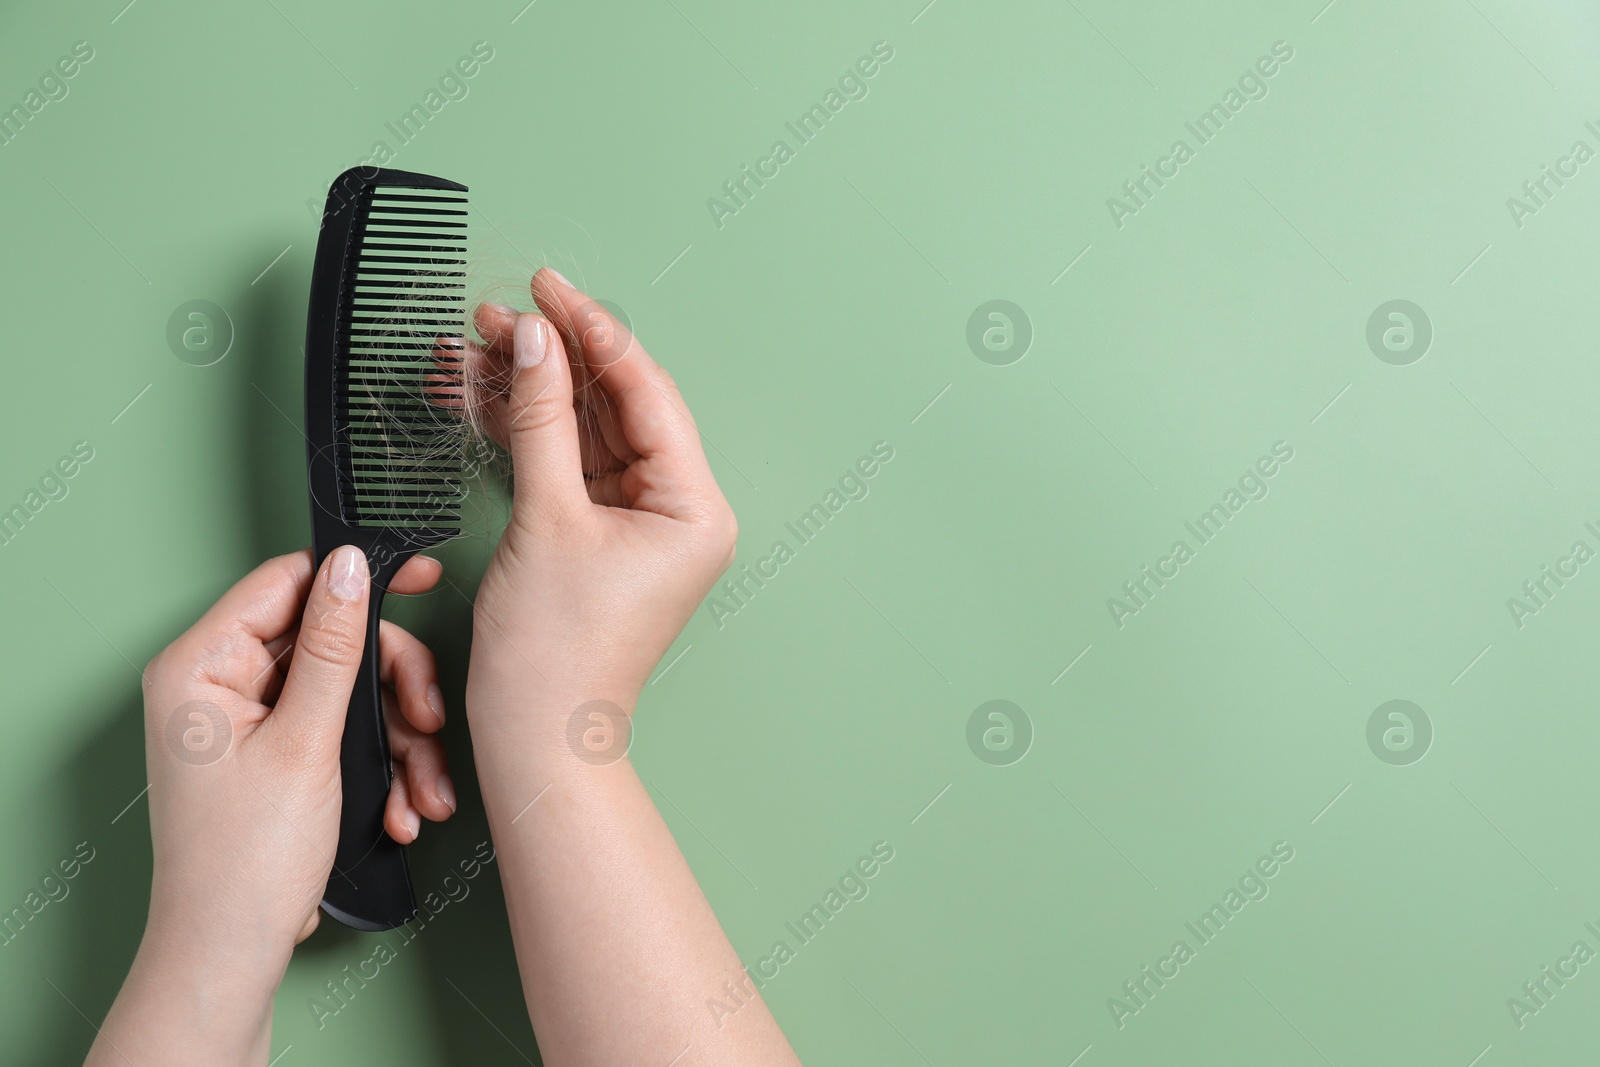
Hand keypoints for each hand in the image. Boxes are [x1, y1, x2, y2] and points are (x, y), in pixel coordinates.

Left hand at [90, 547, 456, 1064]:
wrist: (231, 954)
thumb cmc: (243, 862)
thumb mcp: (304, 744)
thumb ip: (334, 649)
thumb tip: (351, 569)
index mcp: (200, 666)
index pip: (287, 584)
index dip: (357, 580)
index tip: (420, 580)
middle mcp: (218, 685)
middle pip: (331, 641)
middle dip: (391, 687)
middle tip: (426, 719)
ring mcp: (246, 720)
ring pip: (346, 691)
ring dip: (395, 738)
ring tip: (420, 786)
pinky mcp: (273, 753)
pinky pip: (339, 731)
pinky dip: (377, 765)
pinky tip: (399, 804)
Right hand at [437, 269, 736, 732]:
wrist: (536, 734)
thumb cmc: (555, 651)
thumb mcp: (545, 518)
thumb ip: (539, 418)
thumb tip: (531, 341)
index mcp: (695, 508)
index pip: (647, 392)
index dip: (593, 332)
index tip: (546, 288)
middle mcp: (680, 511)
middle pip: (618, 405)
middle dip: (553, 358)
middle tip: (496, 317)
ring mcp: (642, 523)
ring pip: (589, 430)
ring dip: (532, 390)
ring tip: (475, 349)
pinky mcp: (604, 535)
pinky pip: (571, 464)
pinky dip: (529, 432)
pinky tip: (487, 395)